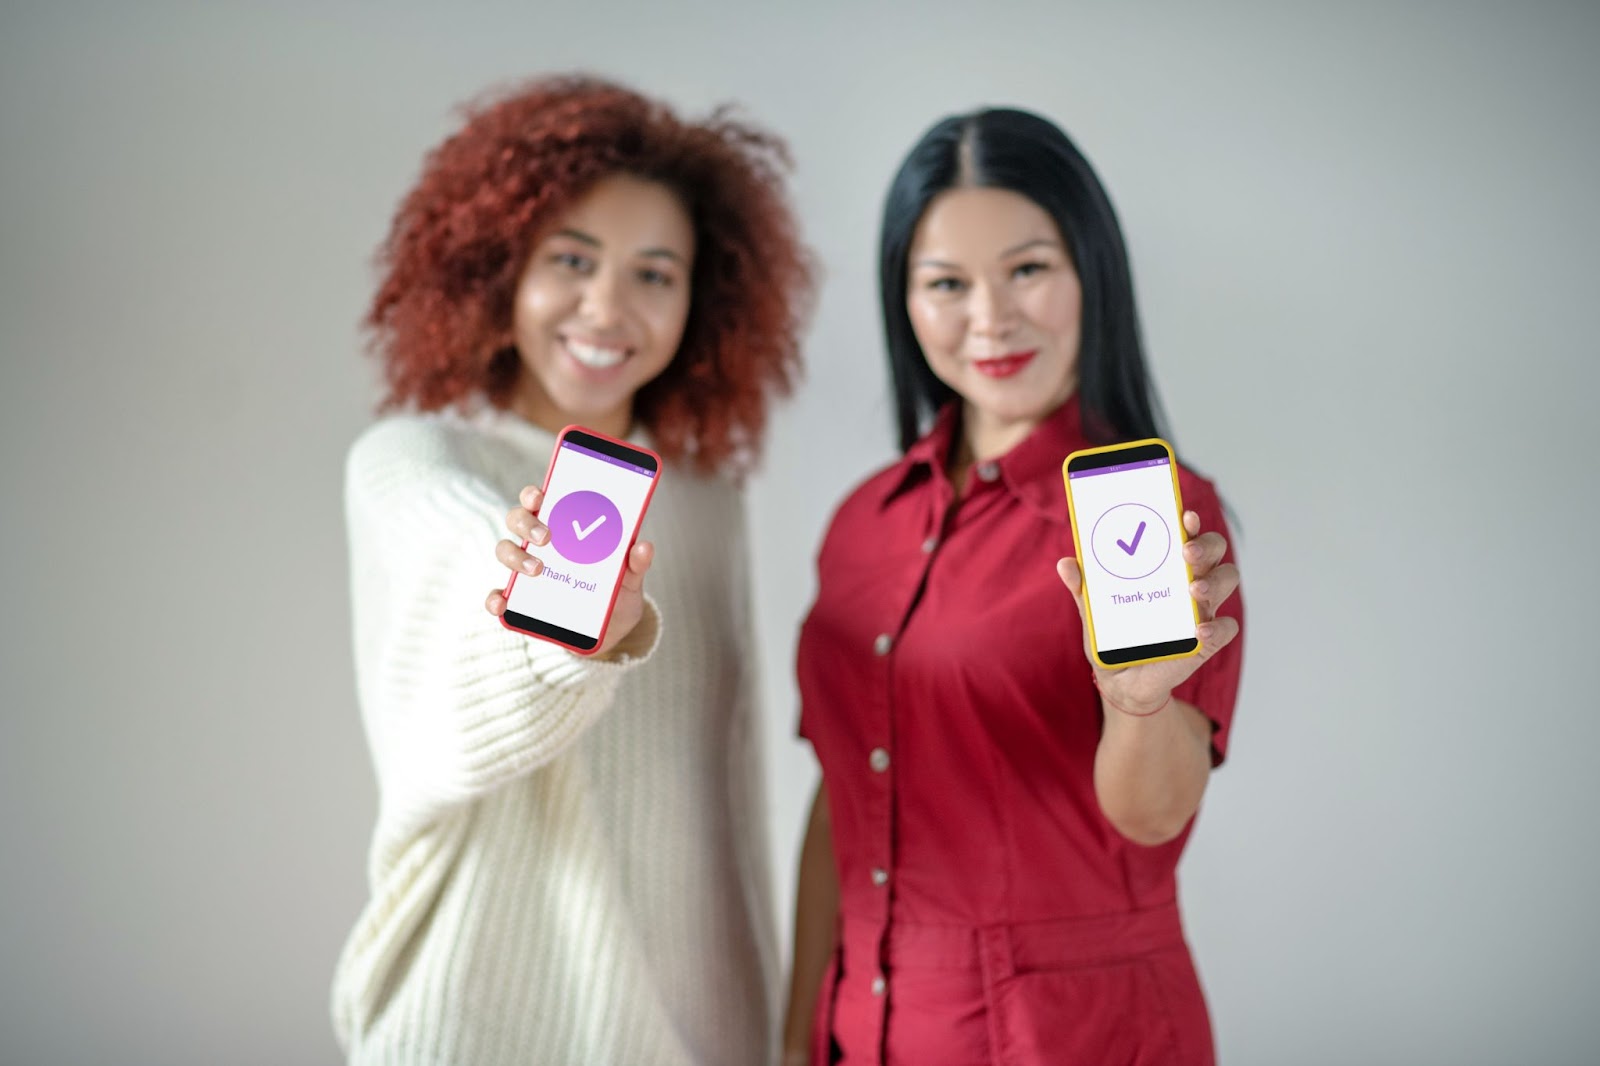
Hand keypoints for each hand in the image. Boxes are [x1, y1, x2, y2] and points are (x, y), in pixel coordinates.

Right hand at [485, 485, 655, 655]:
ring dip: (515, 557)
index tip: (541, 495)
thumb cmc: (617, 592)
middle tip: (547, 536)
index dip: (534, 493)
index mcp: (565, 526)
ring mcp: (526, 569)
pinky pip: (498, 595)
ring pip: (504, 550)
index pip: (541, 499)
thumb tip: (644, 546)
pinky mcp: (519, 600)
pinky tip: (503, 604)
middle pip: (517, 518)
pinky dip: (495, 599)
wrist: (610, 631)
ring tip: (537, 570)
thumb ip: (636, 563)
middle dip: (527, 523)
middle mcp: (540, 543)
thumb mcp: (630, 578)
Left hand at [1056, 509, 1239, 713]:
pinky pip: (1226, 628)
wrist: (1120, 681)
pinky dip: (1218, 627)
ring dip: (1213, 581)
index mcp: (1165, 566)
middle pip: (1213, 550)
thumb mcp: (1094, 611)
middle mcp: (1189, 581)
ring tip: (1192, 590)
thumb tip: (1066, 564)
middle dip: (1205, 545)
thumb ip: (1083, 588)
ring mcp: (1201, 609)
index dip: (1189, 521)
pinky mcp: (1207, 641)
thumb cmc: (1113, 636)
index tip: (1183, 515)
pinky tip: (1200, 630)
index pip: (1185, 534)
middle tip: (1186, 552)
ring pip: (1225, 579)